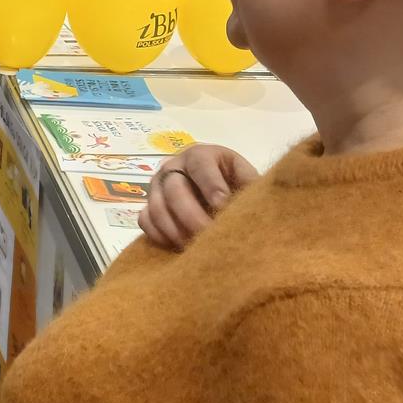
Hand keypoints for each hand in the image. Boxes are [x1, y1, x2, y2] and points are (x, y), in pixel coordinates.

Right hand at [140, 143, 259, 250]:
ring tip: (196, 247)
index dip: (211, 186)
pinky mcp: (148, 206)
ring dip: (175, 230)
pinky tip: (178, 246)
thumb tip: (258, 205)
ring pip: (156, 206)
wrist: (219, 194)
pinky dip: (159, 235)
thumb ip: (252, 187)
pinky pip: (145, 220)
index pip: (200, 165)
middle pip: (174, 188)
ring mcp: (156, 186)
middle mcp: (173, 166)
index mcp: (200, 154)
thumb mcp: (247, 180)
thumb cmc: (236, 184)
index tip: (223, 207)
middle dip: (192, 215)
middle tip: (210, 236)